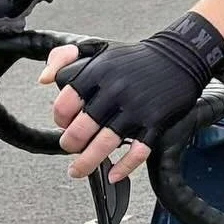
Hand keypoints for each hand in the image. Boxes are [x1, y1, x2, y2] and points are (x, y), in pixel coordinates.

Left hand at [42, 11, 223, 182]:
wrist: (180, 56)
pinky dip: (124, 167)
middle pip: (82, 129)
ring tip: (78, 170)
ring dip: (88, 163)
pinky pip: (138, 151)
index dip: (59, 119)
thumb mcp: (98, 48)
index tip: (63, 124)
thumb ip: (64, 58)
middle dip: (70, 145)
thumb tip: (44, 80)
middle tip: (70, 148)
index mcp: (98, 72)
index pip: (65, 104)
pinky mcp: (156, 121)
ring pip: (106, 144)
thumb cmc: (136, 57)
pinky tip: (114, 174)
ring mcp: (137, 108)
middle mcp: (115, 91)